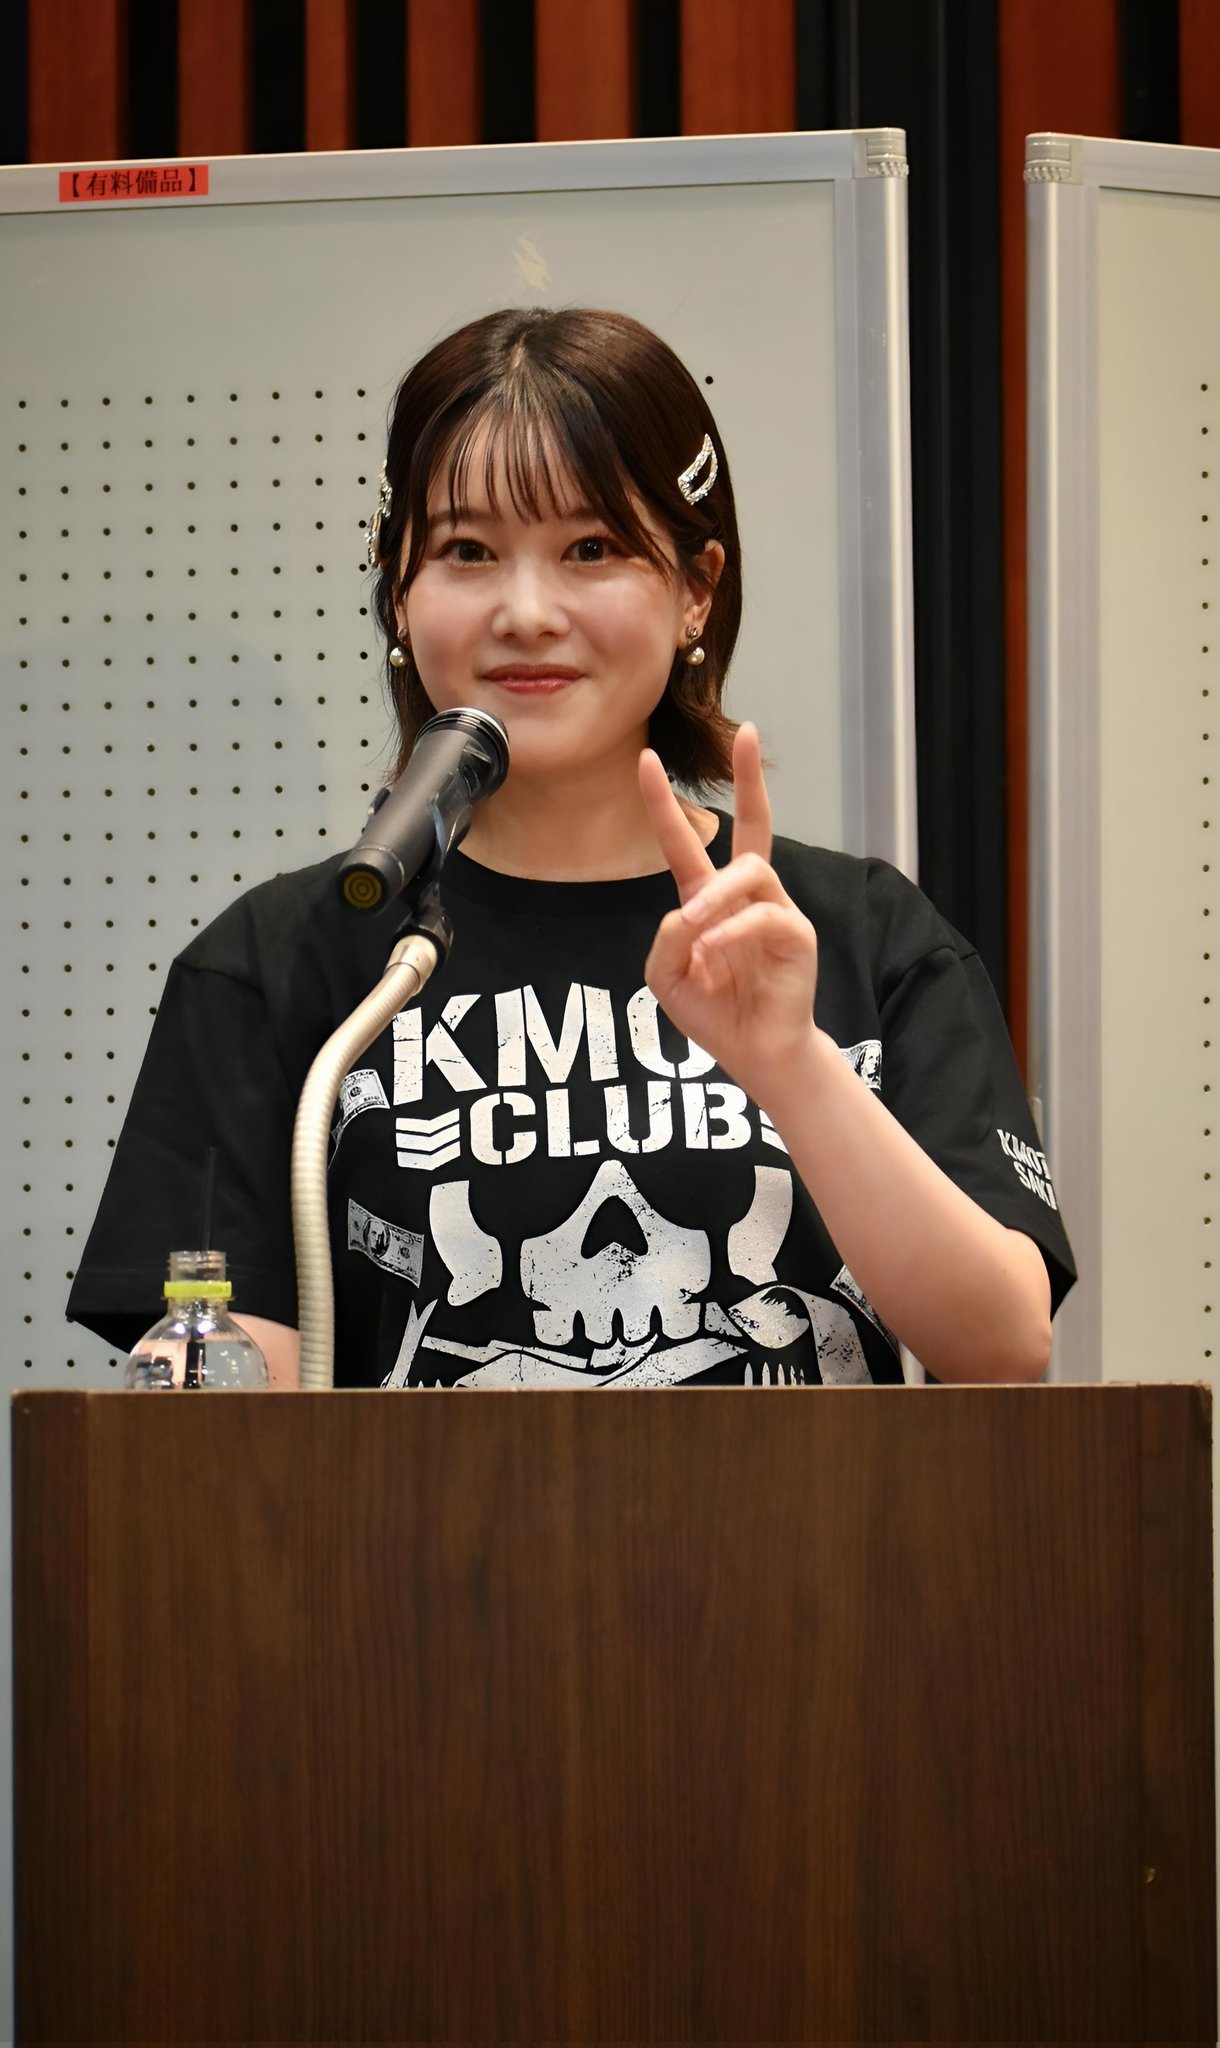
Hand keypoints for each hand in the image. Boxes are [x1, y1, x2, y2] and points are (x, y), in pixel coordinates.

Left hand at [639, 724, 819, 1104]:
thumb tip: (688, 912)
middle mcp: (746, 896)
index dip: (663, 803)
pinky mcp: (797, 936)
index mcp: (708, 900)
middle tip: (748, 733)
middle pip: (755, 823)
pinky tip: (713, 958)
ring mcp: (776, 911)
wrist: (756, 1054)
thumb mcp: (667, 977)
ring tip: (696, 930)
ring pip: (747, 872)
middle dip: (750, 777)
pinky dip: (730, 935)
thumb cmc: (715, 1013)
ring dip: (714, 898)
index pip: (686, 841)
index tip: (644, 759)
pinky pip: (763, 917)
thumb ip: (666, 942)